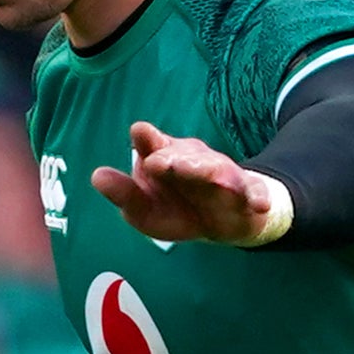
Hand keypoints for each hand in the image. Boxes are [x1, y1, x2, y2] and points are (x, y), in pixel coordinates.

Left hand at [91, 121, 293, 245]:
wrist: (225, 219)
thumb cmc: (176, 208)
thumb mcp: (144, 207)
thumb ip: (124, 193)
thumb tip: (96, 175)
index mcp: (169, 159)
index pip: (157, 147)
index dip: (150, 141)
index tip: (140, 134)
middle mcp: (196, 163)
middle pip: (188, 158)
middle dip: (178, 159)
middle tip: (160, 162)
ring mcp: (223, 178)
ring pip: (219, 172)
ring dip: (211, 173)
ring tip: (211, 177)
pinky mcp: (247, 197)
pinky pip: (255, 194)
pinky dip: (257, 197)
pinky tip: (257, 203)